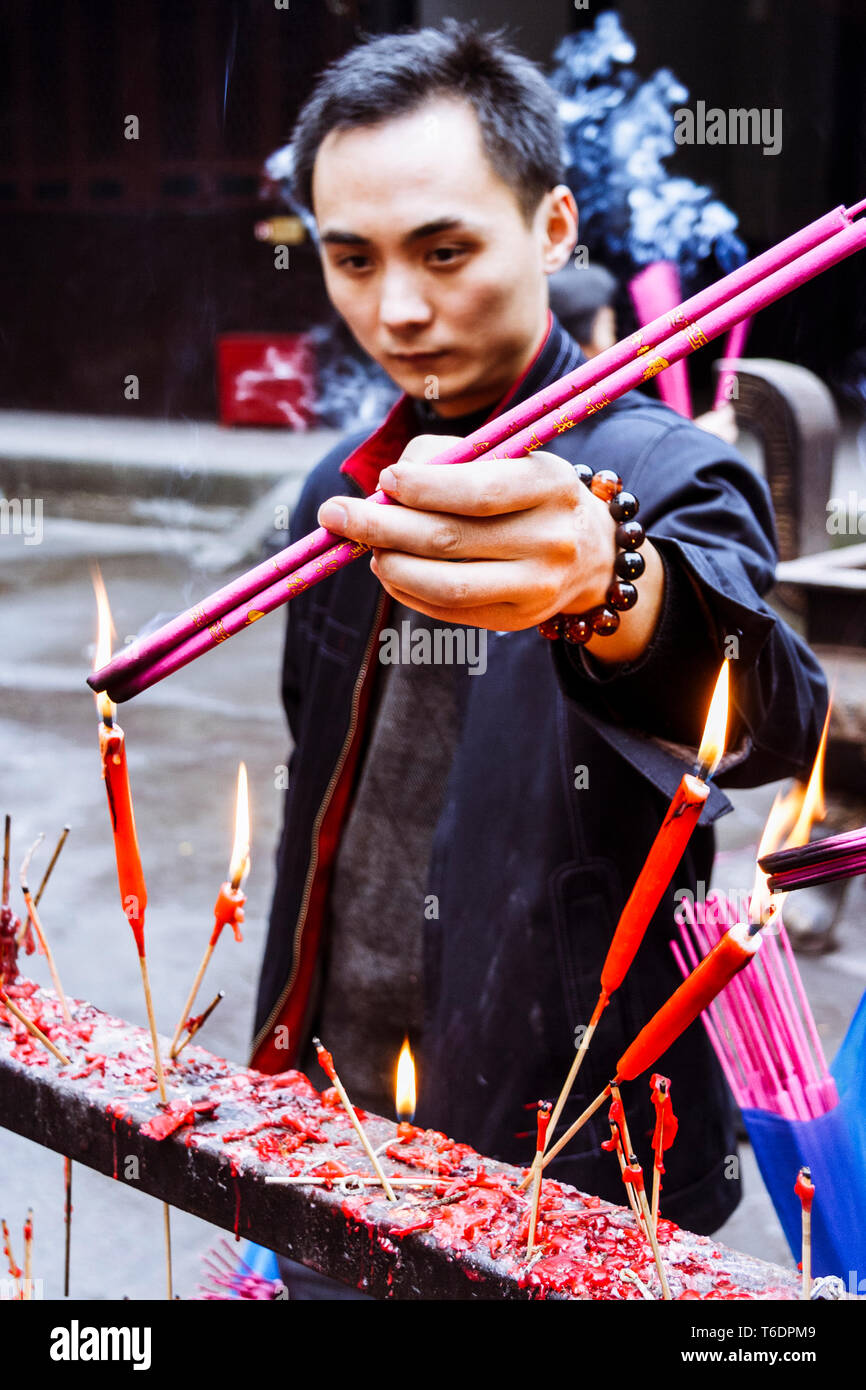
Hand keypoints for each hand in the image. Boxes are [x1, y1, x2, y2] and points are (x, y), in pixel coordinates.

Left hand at [317, 434, 663, 661]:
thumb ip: (445, 458)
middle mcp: (551, 540)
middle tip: (335, 515)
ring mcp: (537, 587)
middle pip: (449, 539)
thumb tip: (383, 488)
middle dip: (380, 526)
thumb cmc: (525, 492)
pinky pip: (448, 611)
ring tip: (365, 547)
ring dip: (390, 565)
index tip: (383, 481)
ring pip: (444, 585)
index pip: (477, 491)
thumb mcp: (504, 457)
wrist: (589, 551)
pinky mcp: (518, 619)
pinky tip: (389, 570)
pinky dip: (406, 590)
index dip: (422, 487)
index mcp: (549, 484)